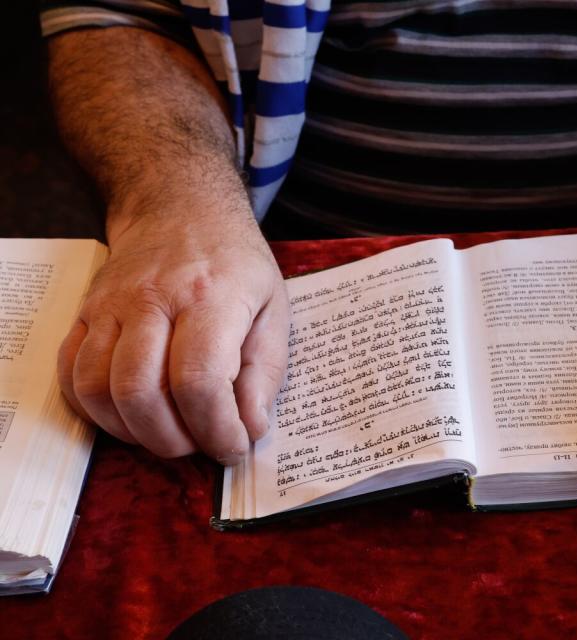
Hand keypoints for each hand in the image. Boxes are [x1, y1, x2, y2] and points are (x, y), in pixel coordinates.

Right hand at [57, 200, 289, 464]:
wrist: (180, 208)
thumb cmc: (234, 263)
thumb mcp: (274, 308)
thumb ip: (265, 372)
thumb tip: (250, 428)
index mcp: (210, 297)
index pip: (199, 380)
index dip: (216, 429)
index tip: (233, 447)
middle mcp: (152, 299)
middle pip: (141, 392)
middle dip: (172, 439)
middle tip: (200, 444)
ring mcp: (111, 305)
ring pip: (99, 389)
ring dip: (132, 431)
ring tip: (169, 433)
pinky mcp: (85, 313)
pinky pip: (71, 375)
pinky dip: (96, 411)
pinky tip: (130, 416)